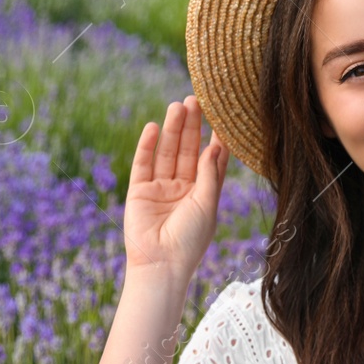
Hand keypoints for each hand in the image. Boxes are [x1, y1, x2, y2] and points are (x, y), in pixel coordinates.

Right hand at [124, 95, 228, 279]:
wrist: (160, 264)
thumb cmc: (190, 240)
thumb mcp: (206, 204)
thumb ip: (209, 174)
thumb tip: (216, 145)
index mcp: (204, 194)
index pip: (212, 160)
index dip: (216, 139)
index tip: (223, 117)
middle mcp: (183, 188)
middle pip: (189, 150)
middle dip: (193, 126)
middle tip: (197, 100)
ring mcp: (161, 188)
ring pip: (168, 152)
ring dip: (173, 129)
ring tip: (178, 105)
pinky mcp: (139, 191)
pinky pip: (144, 163)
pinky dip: (148, 145)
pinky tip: (155, 126)